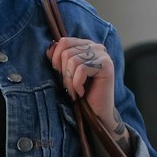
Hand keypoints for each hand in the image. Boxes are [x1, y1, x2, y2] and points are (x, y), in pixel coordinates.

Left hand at [46, 36, 130, 155]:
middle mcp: (96, 47)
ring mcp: (102, 55)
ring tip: (75, 91)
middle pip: (66, 52)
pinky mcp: (106, 65)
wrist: (95, 114)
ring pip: (73, 61)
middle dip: (63, 74)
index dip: (56, 59)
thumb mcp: (65, 74)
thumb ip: (58, 59)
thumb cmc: (80, 94)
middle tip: (69, 87)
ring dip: (70, 81)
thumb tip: (50, 47)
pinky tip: (81, 93)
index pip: (64, 42)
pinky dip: (77, 85)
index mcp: (86, 45)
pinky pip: (81, 70)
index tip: (60, 76)